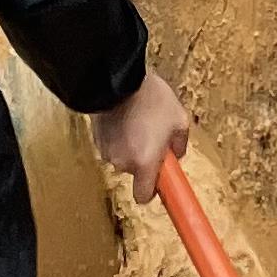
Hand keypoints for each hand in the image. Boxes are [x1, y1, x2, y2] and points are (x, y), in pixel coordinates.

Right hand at [88, 70, 190, 203]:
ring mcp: (106, 150)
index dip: (152, 190)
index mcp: (144, 163)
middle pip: (135, 173)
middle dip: (144, 159)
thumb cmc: (150, 98)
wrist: (116, 78)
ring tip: (139, 121)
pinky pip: (111, 144)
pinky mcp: (96, 137)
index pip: (144, 197)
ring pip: (122, 157)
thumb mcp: (179, 119)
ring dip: (130, 146)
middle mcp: (123, 162)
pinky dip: (118, 136)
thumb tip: (176, 155)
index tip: (161, 181)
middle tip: (153, 137)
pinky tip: (126, 117)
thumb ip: (180, 144)